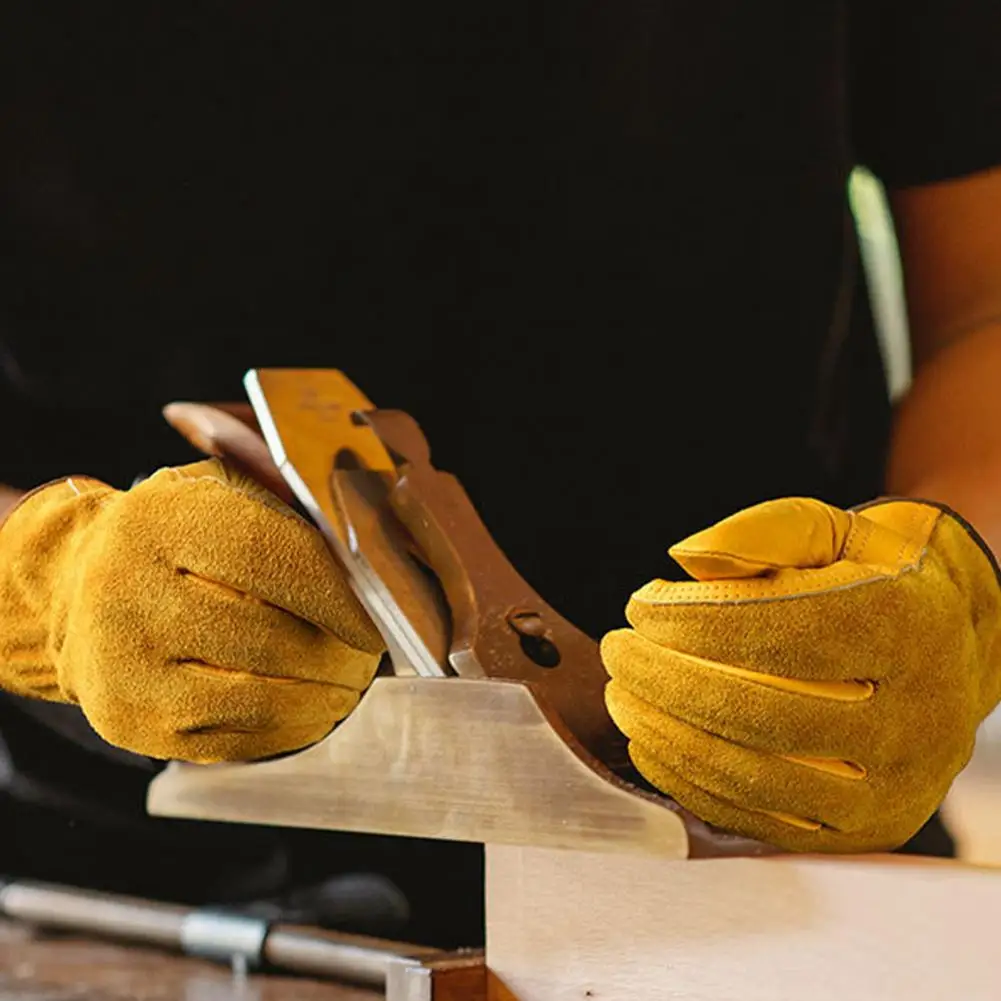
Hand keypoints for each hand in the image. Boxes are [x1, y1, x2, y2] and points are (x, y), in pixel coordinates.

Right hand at [0, 459, 383, 761]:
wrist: (73, 590)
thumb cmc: (174, 538)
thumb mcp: (216, 490)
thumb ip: (285, 502)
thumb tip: (364, 551)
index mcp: (162, 521)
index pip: (270, 559)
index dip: (336, 598)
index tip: (374, 624)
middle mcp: (130, 590)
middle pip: (268, 638)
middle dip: (337, 657)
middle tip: (367, 661)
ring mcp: (126, 663)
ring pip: (254, 699)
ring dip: (321, 700)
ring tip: (348, 687)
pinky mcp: (130, 721)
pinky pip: (230, 740)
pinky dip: (286, 732)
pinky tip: (313, 714)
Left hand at [601, 497, 1000, 851]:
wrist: (954, 644)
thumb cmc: (876, 575)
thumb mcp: (832, 528)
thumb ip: (759, 532)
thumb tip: (682, 561)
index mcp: (908, 627)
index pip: (783, 631)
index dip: (693, 621)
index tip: (639, 605)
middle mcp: (918, 716)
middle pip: (763, 713)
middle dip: (666, 680)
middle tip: (616, 651)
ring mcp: (896, 785)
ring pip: (759, 777)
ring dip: (669, 738)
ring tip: (621, 697)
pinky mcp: (868, 827)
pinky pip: (765, 820)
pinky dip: (693, 786)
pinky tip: (652, 744)